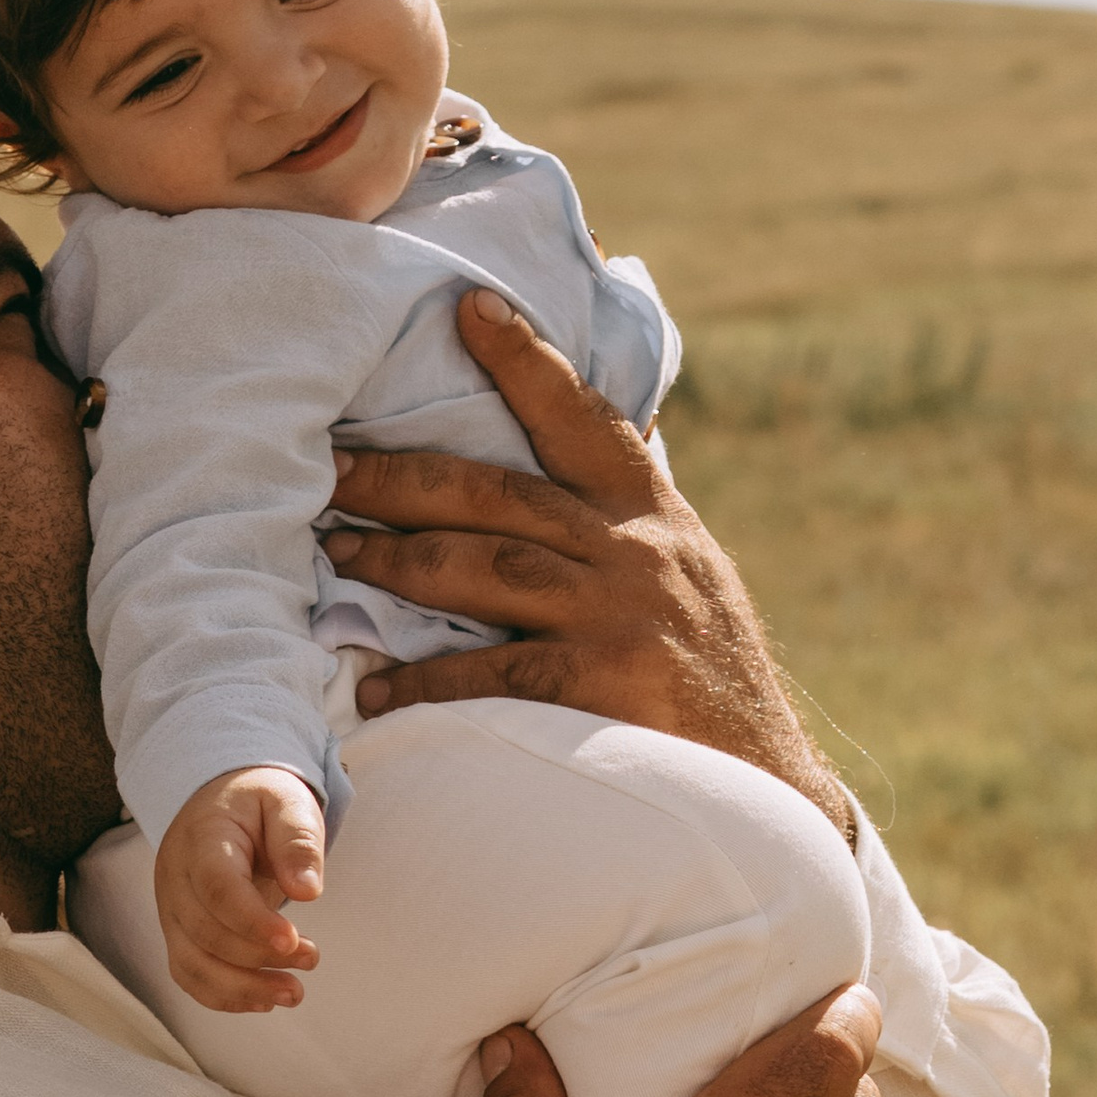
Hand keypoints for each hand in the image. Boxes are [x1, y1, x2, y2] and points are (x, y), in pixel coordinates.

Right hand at [153, 766, 327, 1014]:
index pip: (216, 887)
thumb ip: (297, 840)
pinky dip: (224, 996)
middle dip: (258, 957)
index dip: (251, 921)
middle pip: (205, 932)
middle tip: (312, 958)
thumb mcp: (287, 803)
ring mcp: (171, 908)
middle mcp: (175, 877)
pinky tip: (264, 1000)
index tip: (292, 942)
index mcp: (201, 838)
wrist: (222, 802)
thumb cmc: (259, 804)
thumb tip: (307, 890)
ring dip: (242, 988)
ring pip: (191, 963)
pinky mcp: (179, 932)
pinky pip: (189, 975)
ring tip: (294, 993)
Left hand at [324, 292, 855, 839]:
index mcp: (652, 515)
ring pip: (486, 568)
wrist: (768, 790)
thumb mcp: (688, 575)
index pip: (585, 419)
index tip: (469, 306)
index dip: (527, 362)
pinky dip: (428, 680)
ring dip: (397, 561)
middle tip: (328, 466)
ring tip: (330, 557)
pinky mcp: (607, 685)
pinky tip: (375, 687)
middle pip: (499, 494)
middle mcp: (638, 551)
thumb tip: (608, 435)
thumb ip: (632, 514)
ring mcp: (622, 616)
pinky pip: (495, 672)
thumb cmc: (710, 678)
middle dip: (404, 477)